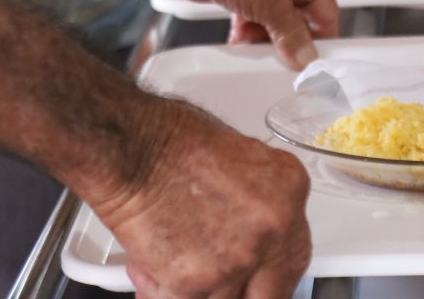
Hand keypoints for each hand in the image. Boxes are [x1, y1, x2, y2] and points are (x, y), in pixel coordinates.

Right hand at [95, 97, 311, 298]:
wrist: (130, 146)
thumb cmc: (166, 139)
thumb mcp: (234, 157)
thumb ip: (252, 200)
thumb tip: (244, 225)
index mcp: (288, 191)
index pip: (293, 254)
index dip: (269, 271)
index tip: (255, 277)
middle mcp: (275, 226)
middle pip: (273, 290)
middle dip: (241, 290)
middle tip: (214, 281)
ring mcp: (240, 257)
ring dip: (194, 289)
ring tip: (162, 263)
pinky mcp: (200, 280)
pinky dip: (161, 292)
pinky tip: (145, 268)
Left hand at [147, 0, 337, 68]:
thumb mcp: (268, 2)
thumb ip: (290, 33)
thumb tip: (305, 56)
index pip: (326, 12)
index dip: (320, 40)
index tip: (313, 64)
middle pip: (300, 20)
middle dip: (286, 41)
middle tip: (280, 61)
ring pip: (275, 23)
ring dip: (264, 40)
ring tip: (254, 49)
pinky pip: (254, 20)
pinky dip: (248, 33)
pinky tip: (240, 42)